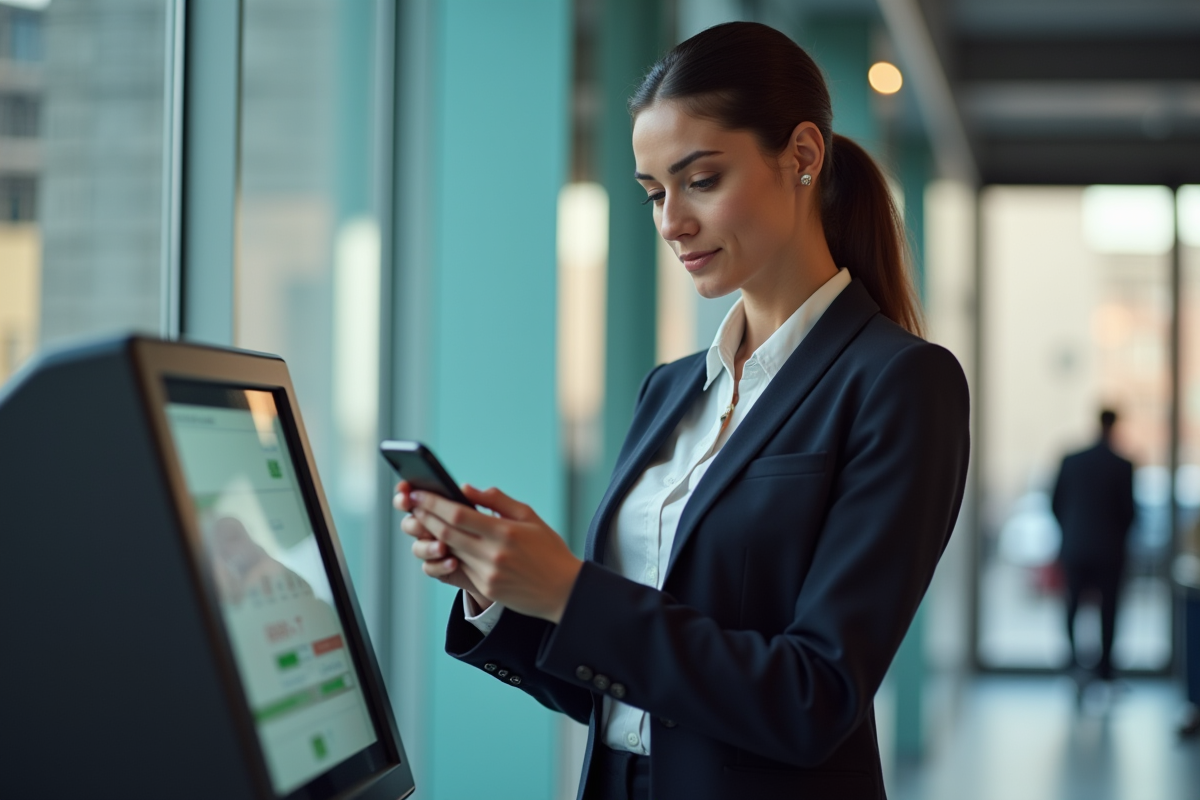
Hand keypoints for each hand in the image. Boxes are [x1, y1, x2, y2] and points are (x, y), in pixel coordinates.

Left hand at [407, 484, 582, 622]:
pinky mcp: (486, 589)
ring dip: (432, 535)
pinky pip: (459, 568)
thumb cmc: (549, 549)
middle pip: (446, 533)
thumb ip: (497, 501)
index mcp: (505, 532)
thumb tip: (466, 489)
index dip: (434, 503)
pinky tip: (441, 542)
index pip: (458, 515)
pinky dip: (447, 554)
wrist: (563, 590)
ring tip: (422, 521)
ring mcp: (487, 575)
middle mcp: (493, 555)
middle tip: (412, 504)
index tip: (418, 493)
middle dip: (425, 517)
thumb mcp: (529, 517)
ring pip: (449, 551)